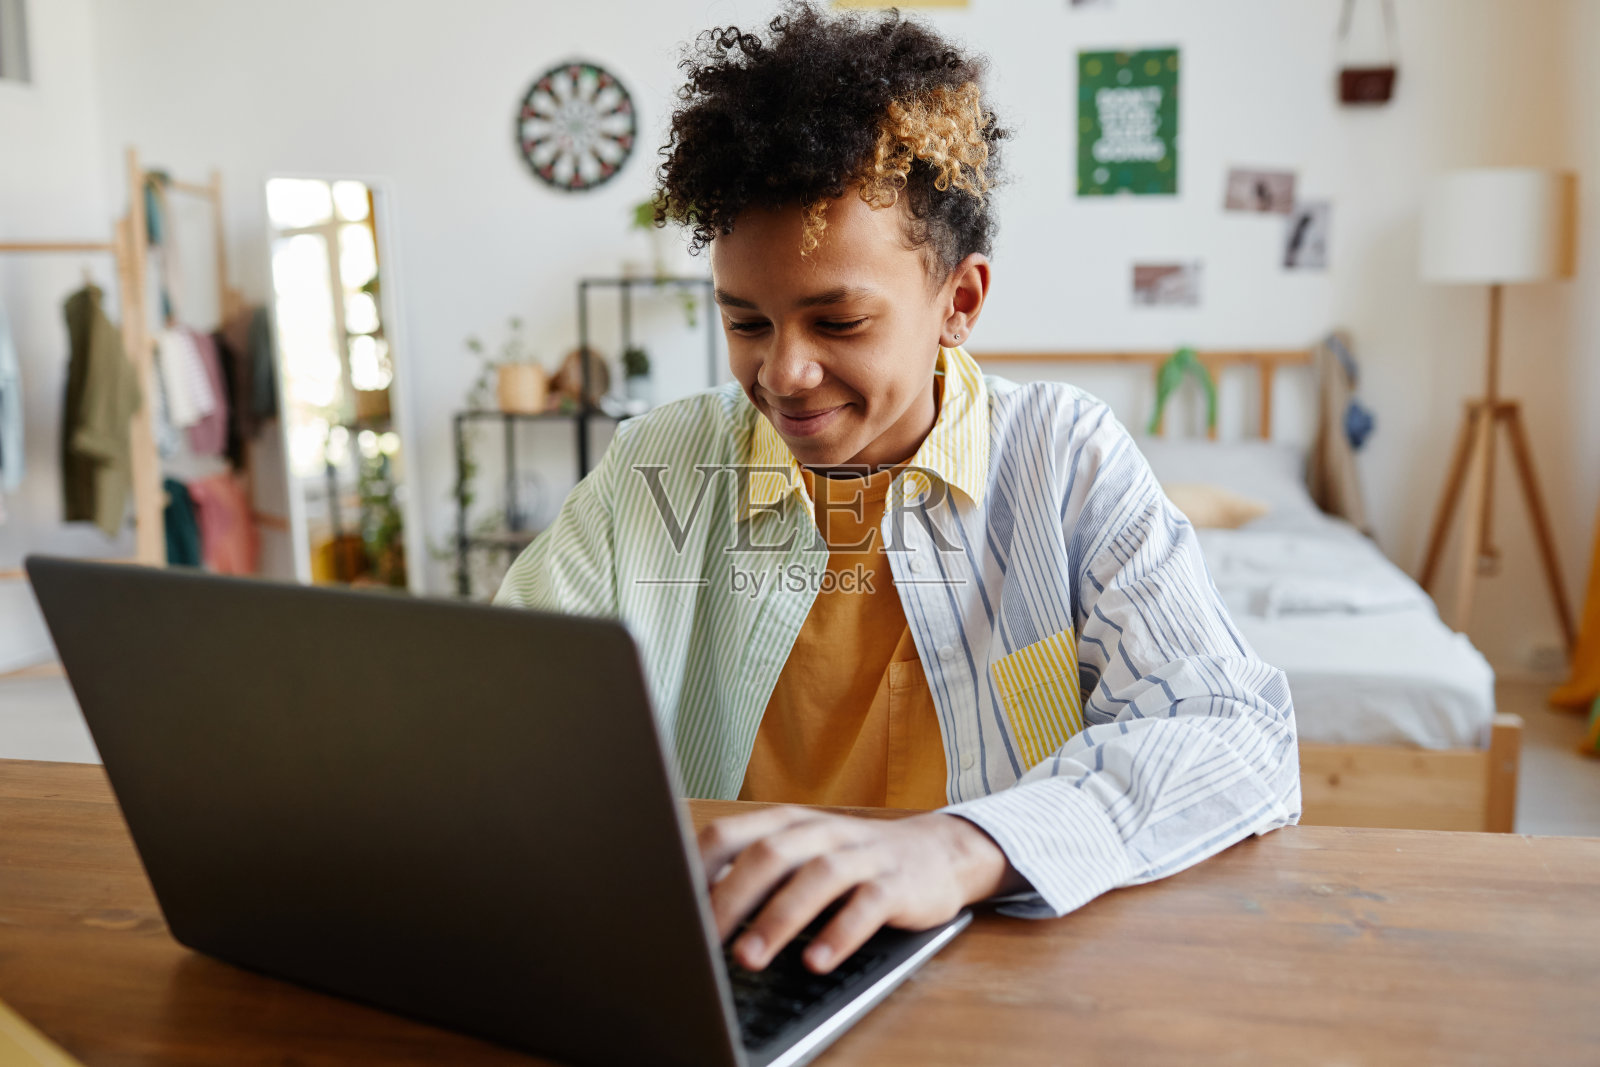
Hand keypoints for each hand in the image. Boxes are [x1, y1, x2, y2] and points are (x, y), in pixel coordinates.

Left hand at [697, 805, 1024, 974]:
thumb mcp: (799, 858)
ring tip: (750, 959)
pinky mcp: (897, 885)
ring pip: (816, 878)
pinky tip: (817, 961)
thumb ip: (750, 874)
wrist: (937, 853)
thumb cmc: (851, 862)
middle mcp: (822, 832)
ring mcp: (862, 855)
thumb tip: (687, 906)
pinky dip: (840, 934)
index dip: (697, 869)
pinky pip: (867, 906)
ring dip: (779, 919)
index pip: (729, 833)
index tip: (673, 907)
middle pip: (769, 855)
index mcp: (787, 824)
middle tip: (704, 941)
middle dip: (732, 899)